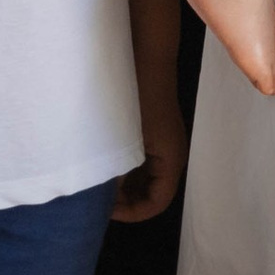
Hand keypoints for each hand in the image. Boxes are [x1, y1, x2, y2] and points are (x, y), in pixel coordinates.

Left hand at [111, 88, 187, 223]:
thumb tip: (107, 194)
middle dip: (129, 202)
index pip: (158, 202)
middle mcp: (172, 156)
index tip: (107, 211)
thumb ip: (118, 171)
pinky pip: (144, 164)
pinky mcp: (155, 135)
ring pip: (148, 179)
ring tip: (101, 189)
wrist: (147, 61)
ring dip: (127, 188)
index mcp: (172, 161)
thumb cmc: (137, 99)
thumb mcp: (126, 141)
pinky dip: (128, 172)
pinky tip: (107, 169)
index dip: (134, 213)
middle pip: (154, 193)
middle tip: (101, 203)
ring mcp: (164, 145)